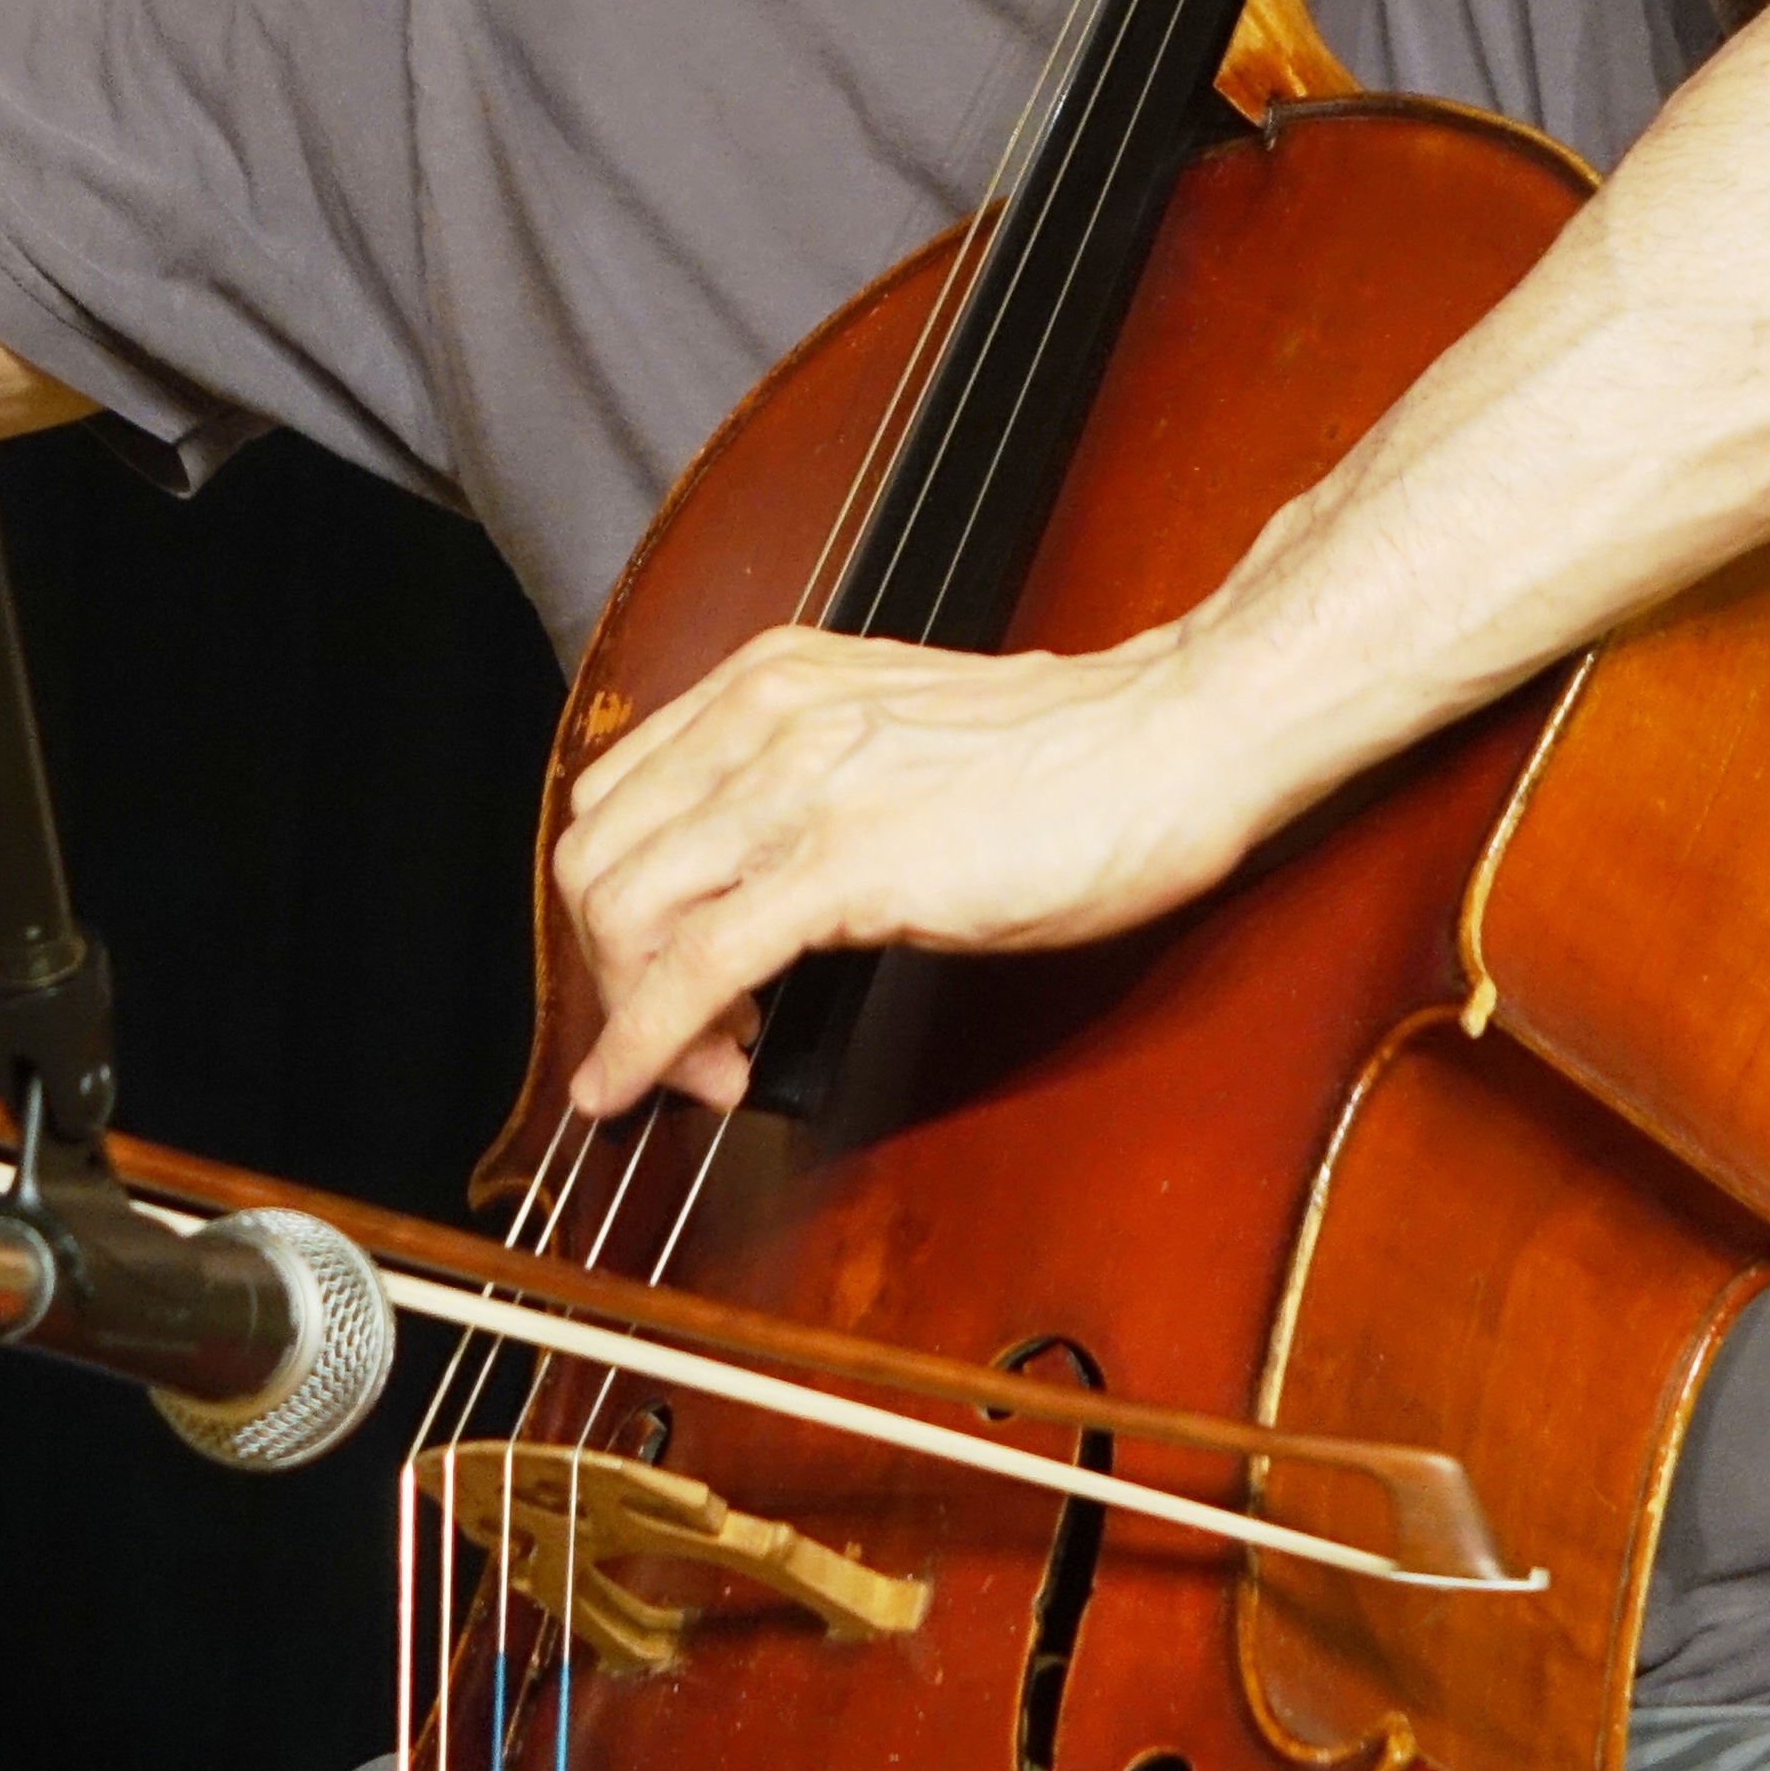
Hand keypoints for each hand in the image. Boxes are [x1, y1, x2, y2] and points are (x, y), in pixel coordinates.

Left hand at [545, 623, 1316, 1118]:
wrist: (1175, 739)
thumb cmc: (1077, 753)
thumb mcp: (899, 742)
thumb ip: (814, 786)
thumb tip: (762, 889)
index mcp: (771, 681)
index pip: (617, 800)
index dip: (617, 908)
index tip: (665, 978)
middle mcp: (763, 718)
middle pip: (595, 860)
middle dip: (610, 972)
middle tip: (685, 1042)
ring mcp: (798, 785)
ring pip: (624, 914)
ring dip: (635, 1017)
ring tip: (713, 1066)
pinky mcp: (845, 863)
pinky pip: (693, 968)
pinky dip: (643, 1043)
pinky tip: (642, 1089)